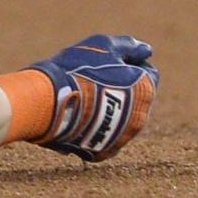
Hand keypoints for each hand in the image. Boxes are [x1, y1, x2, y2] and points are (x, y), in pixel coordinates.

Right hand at [25, 33, 156, 161]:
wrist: (48, 101)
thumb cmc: (78, 69)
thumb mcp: (104, 46)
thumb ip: (129, 47)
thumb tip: (146, 50)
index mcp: (146, 90)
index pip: (149, 73)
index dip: (130, 64)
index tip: (110, 62)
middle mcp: (141, 117)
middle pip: (135, 97)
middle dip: (121, 87)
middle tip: (94, 78)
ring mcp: (122, 138)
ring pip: (120, 118)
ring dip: (109, 108)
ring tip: (83, 97)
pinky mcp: (103, 152)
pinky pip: (104, 136)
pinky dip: (96, 126)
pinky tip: (79, 115)